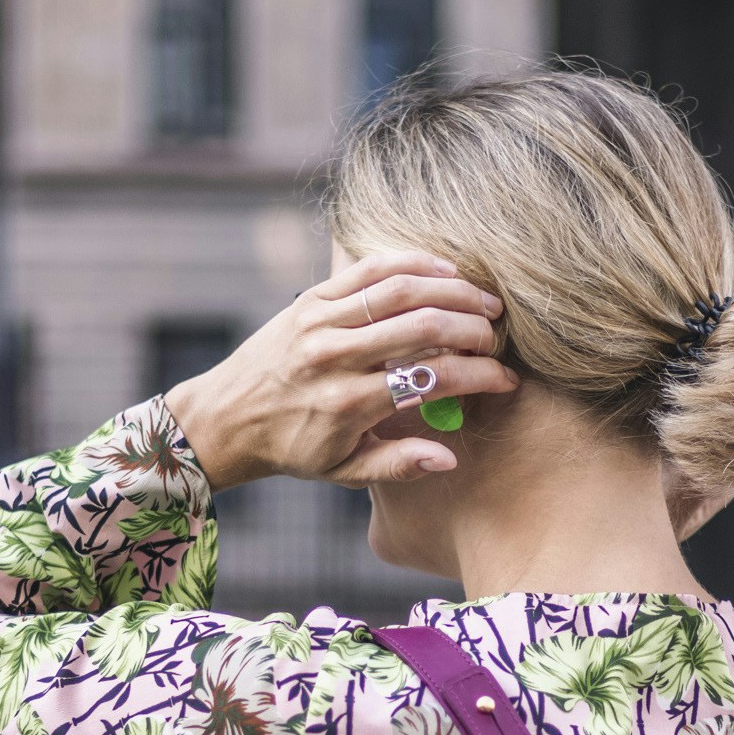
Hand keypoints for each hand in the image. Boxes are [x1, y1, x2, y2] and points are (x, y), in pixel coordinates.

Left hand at [163, 253, 511, 492]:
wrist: (228, 416)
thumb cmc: (293, 447)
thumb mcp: (344, 470)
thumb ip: (398, 464)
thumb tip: (449, 459)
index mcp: (349, 403)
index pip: (433, 380)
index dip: (480, 376)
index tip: (505, 379)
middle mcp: (336, 356)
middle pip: (425, 326)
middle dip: (473, 328)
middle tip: (497, 336)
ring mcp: (321, 321)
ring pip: (401, 290)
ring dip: (453, 291)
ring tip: (485, 301)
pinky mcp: (311, 298)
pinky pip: (368, 270)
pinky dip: (412, 263)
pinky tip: (445, 271)